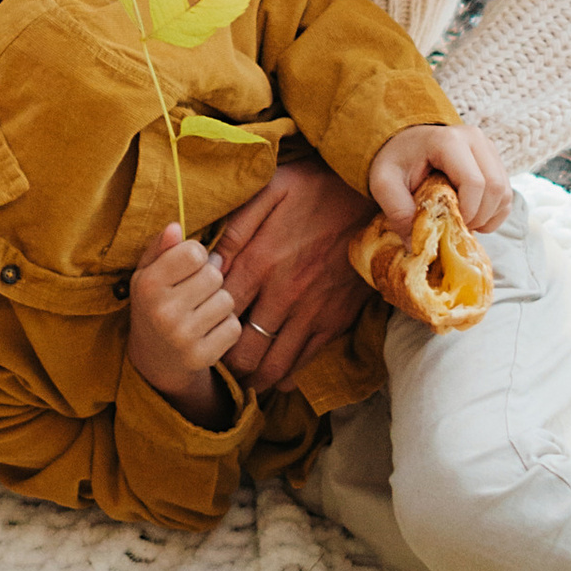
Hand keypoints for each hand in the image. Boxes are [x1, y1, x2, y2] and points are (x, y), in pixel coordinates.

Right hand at [127, 219, 243, 419]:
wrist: (154, 361)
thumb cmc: (154, 305)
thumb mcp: (147, 274)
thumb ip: (161, 247)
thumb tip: (176, 226)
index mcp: (147, 285)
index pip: (194, 252)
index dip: (196, 256)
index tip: (187, 266)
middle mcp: (163, 311)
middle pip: (214, 274)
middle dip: (210, 280)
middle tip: (194, 293)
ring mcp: (182, 337)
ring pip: (227, 300)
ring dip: (219, 303)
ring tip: (201, 311)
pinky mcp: (202, 357)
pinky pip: (233, 327)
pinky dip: (226, 326)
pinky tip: (208, 330)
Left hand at [213, 151, 378, 390]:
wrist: (374, 199)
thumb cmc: (317, 190)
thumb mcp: (270, 191)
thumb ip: (237, 228)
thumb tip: (208, 263)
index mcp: (261, 261)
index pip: (220, 310)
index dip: (204, 325)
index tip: (196, 331)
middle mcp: (284, 293)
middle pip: (244, 348)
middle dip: (227, 363)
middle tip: (215, 365)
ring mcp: (312, 311)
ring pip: (275, 362)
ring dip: (255, 377)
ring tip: (242, 380)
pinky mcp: (336, 319)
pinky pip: (307, 359)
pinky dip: (288, 374)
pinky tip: (276, 377)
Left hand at [365, 121, 509, 238]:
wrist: (403, 141)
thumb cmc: (394, 160)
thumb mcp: (384, 184)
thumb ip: (398, 212)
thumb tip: (418, 246)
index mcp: (448, 141)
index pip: (474, 182)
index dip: (467, 211)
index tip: (449, 225)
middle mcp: (475, 139)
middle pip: (495, 188)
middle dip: (479, 217)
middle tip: (456, 227)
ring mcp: (488, 147)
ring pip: (505, 192)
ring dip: (488, 216)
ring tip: (463, 222)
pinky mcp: (494, 159)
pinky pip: (507, 193)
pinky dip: (494, 213)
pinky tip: (473, 217)